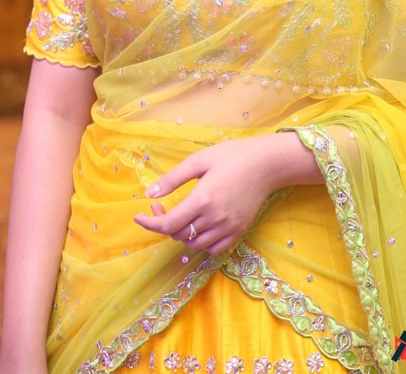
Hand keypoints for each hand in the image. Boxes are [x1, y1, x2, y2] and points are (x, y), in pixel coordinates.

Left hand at [134, 132, 319, 254]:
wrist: (267, 163)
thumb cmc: (232, 155)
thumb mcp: (200, 159)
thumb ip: (174, 178)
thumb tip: (149, 194)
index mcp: (203, 199)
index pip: (168, 224)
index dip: (149, 223)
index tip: (138, 216)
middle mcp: (215, 218)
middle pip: (179, 235)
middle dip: (164, 223)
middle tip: (161, 206)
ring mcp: (228, 227)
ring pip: (194, 245)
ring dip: (181, 234)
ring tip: (180, 214)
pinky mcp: (239, 232)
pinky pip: (213, 249)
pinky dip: (201, 243)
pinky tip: (199, 227)